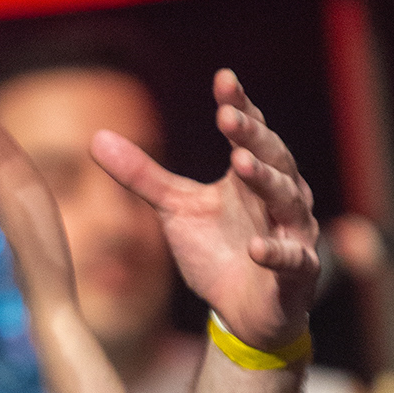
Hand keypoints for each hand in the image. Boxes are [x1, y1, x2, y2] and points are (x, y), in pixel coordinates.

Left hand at [91, 69, 318, 350]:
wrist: (245, 313)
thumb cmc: (217, 252)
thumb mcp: (174, 210)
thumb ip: (142, 175)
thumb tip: (96, 138)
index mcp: (251, 176)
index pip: (249, 132)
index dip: (239, 106)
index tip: (224, 79)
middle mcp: (280, 196)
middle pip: (273, 157)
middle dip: (252, 136)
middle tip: (228, 116)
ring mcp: (293, 233)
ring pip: (287, 199)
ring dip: (266, 181)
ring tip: (240, 163)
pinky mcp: (298, 273)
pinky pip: (291, 260)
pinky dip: (275, 252)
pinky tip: (255, 248)